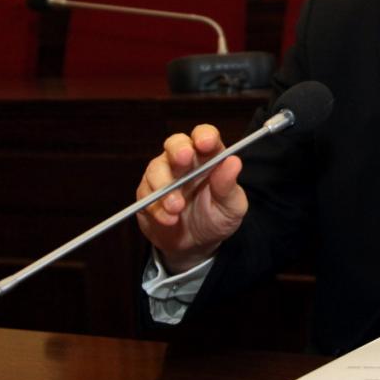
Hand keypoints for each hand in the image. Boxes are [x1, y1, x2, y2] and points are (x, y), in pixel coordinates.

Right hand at [136, 124, 247, 273]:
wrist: (196, 244)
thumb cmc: (218, 218)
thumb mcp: (232, 206)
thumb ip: (229, 186)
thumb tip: (233, 162)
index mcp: (209, 158)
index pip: (205, 136)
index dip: (204, 135)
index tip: (206, 144)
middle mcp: (185, 162)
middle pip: (176, 143)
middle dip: (178, 149)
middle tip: (184, 160)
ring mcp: (164, 175)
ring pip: (156, 168)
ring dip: (165, 188)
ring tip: (177, 208)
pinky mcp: (147, 193)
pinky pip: (146, 195)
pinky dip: (157, 208)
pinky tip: (170, 220)